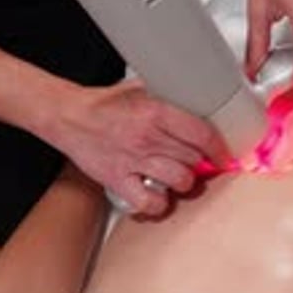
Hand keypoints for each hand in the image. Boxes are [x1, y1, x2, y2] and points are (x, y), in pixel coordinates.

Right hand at [49, 79, 228, 216]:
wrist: (69, 116)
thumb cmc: (105, 104)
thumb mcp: (141, 88)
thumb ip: (171, 96)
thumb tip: (202, 97)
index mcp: (155, 111)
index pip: (202, 134)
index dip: (219, 147)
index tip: (223, 153)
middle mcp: (146, 137)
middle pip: (193, 159)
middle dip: (199, 161)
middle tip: (196, 161)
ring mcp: (132, 161)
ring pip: (179, 181)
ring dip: (184, 181)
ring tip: (179, 175)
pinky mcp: (117, 180)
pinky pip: (148, 202)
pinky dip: (158, 203)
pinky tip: (158, 195)